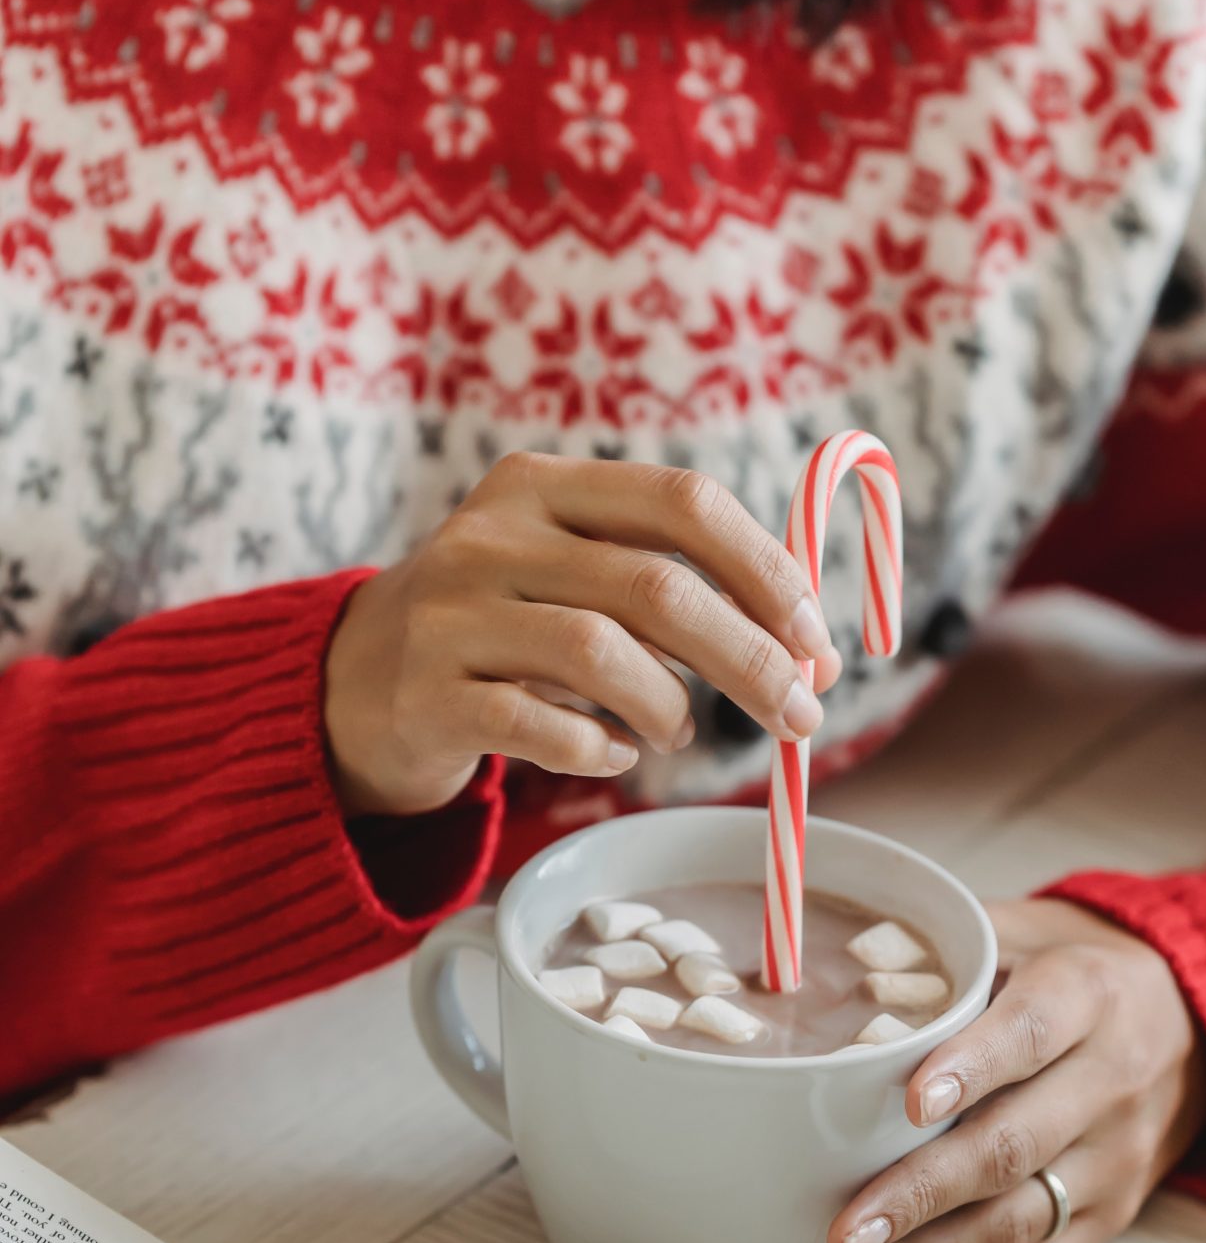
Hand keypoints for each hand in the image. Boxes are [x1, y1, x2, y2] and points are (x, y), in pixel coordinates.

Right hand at [322, 454, 840, 814]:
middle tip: (798, 716)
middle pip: (655, 587)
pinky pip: (539, 727)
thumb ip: (668, 585)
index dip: (765, 571)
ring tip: (677, 731)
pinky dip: (597, 749)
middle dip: (747, 658)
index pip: (681, 502)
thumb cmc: (501, 628)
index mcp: (543, 486)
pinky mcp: (425, 695)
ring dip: (668, 706)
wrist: (352, 683)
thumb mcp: (566, 570)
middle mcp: (491, 536)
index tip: (816, 639)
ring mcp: (449, 614)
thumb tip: (804, 649)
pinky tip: (612, 756)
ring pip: (600, 653)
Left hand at [815, 900, 1205, 1242]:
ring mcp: (1116, 1161)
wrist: (1196, 1019)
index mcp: (1087, 996)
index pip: (1031, 1032)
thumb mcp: (1026, 928)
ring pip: (1018, 1225)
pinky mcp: (1111, 1218)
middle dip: (918, 1198)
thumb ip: (946, 948)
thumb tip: (833, 968)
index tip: (912, 1103)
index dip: (972, 1067)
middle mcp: (1110, 1083)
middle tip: (841, 1236)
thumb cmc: (1077, 969)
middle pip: (1012, 1147)